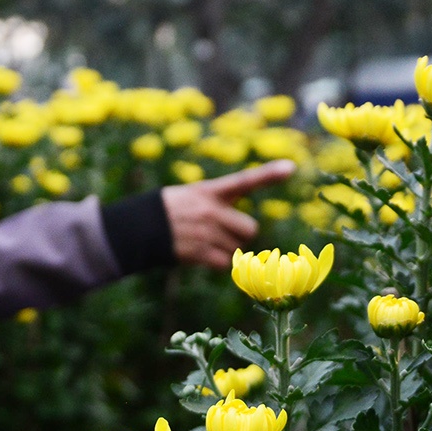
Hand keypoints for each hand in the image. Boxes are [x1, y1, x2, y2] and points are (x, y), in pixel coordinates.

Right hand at [161, 160, 296, 268]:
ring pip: (237, 248)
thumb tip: (247, 232)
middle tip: (221, 231)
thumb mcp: (194, 196)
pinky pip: (225, 263)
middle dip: (241, 234)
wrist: (140, 228)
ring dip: (227, 249)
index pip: (244, 180)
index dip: (269, 174)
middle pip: (250, 229)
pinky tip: (201, 253)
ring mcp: (205, 232)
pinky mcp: (199, 252)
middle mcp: (211, 210)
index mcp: (210, 191)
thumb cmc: (172, 211)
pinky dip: (218, 262)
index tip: (291, 167)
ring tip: (204, 241)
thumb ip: (220, 206)